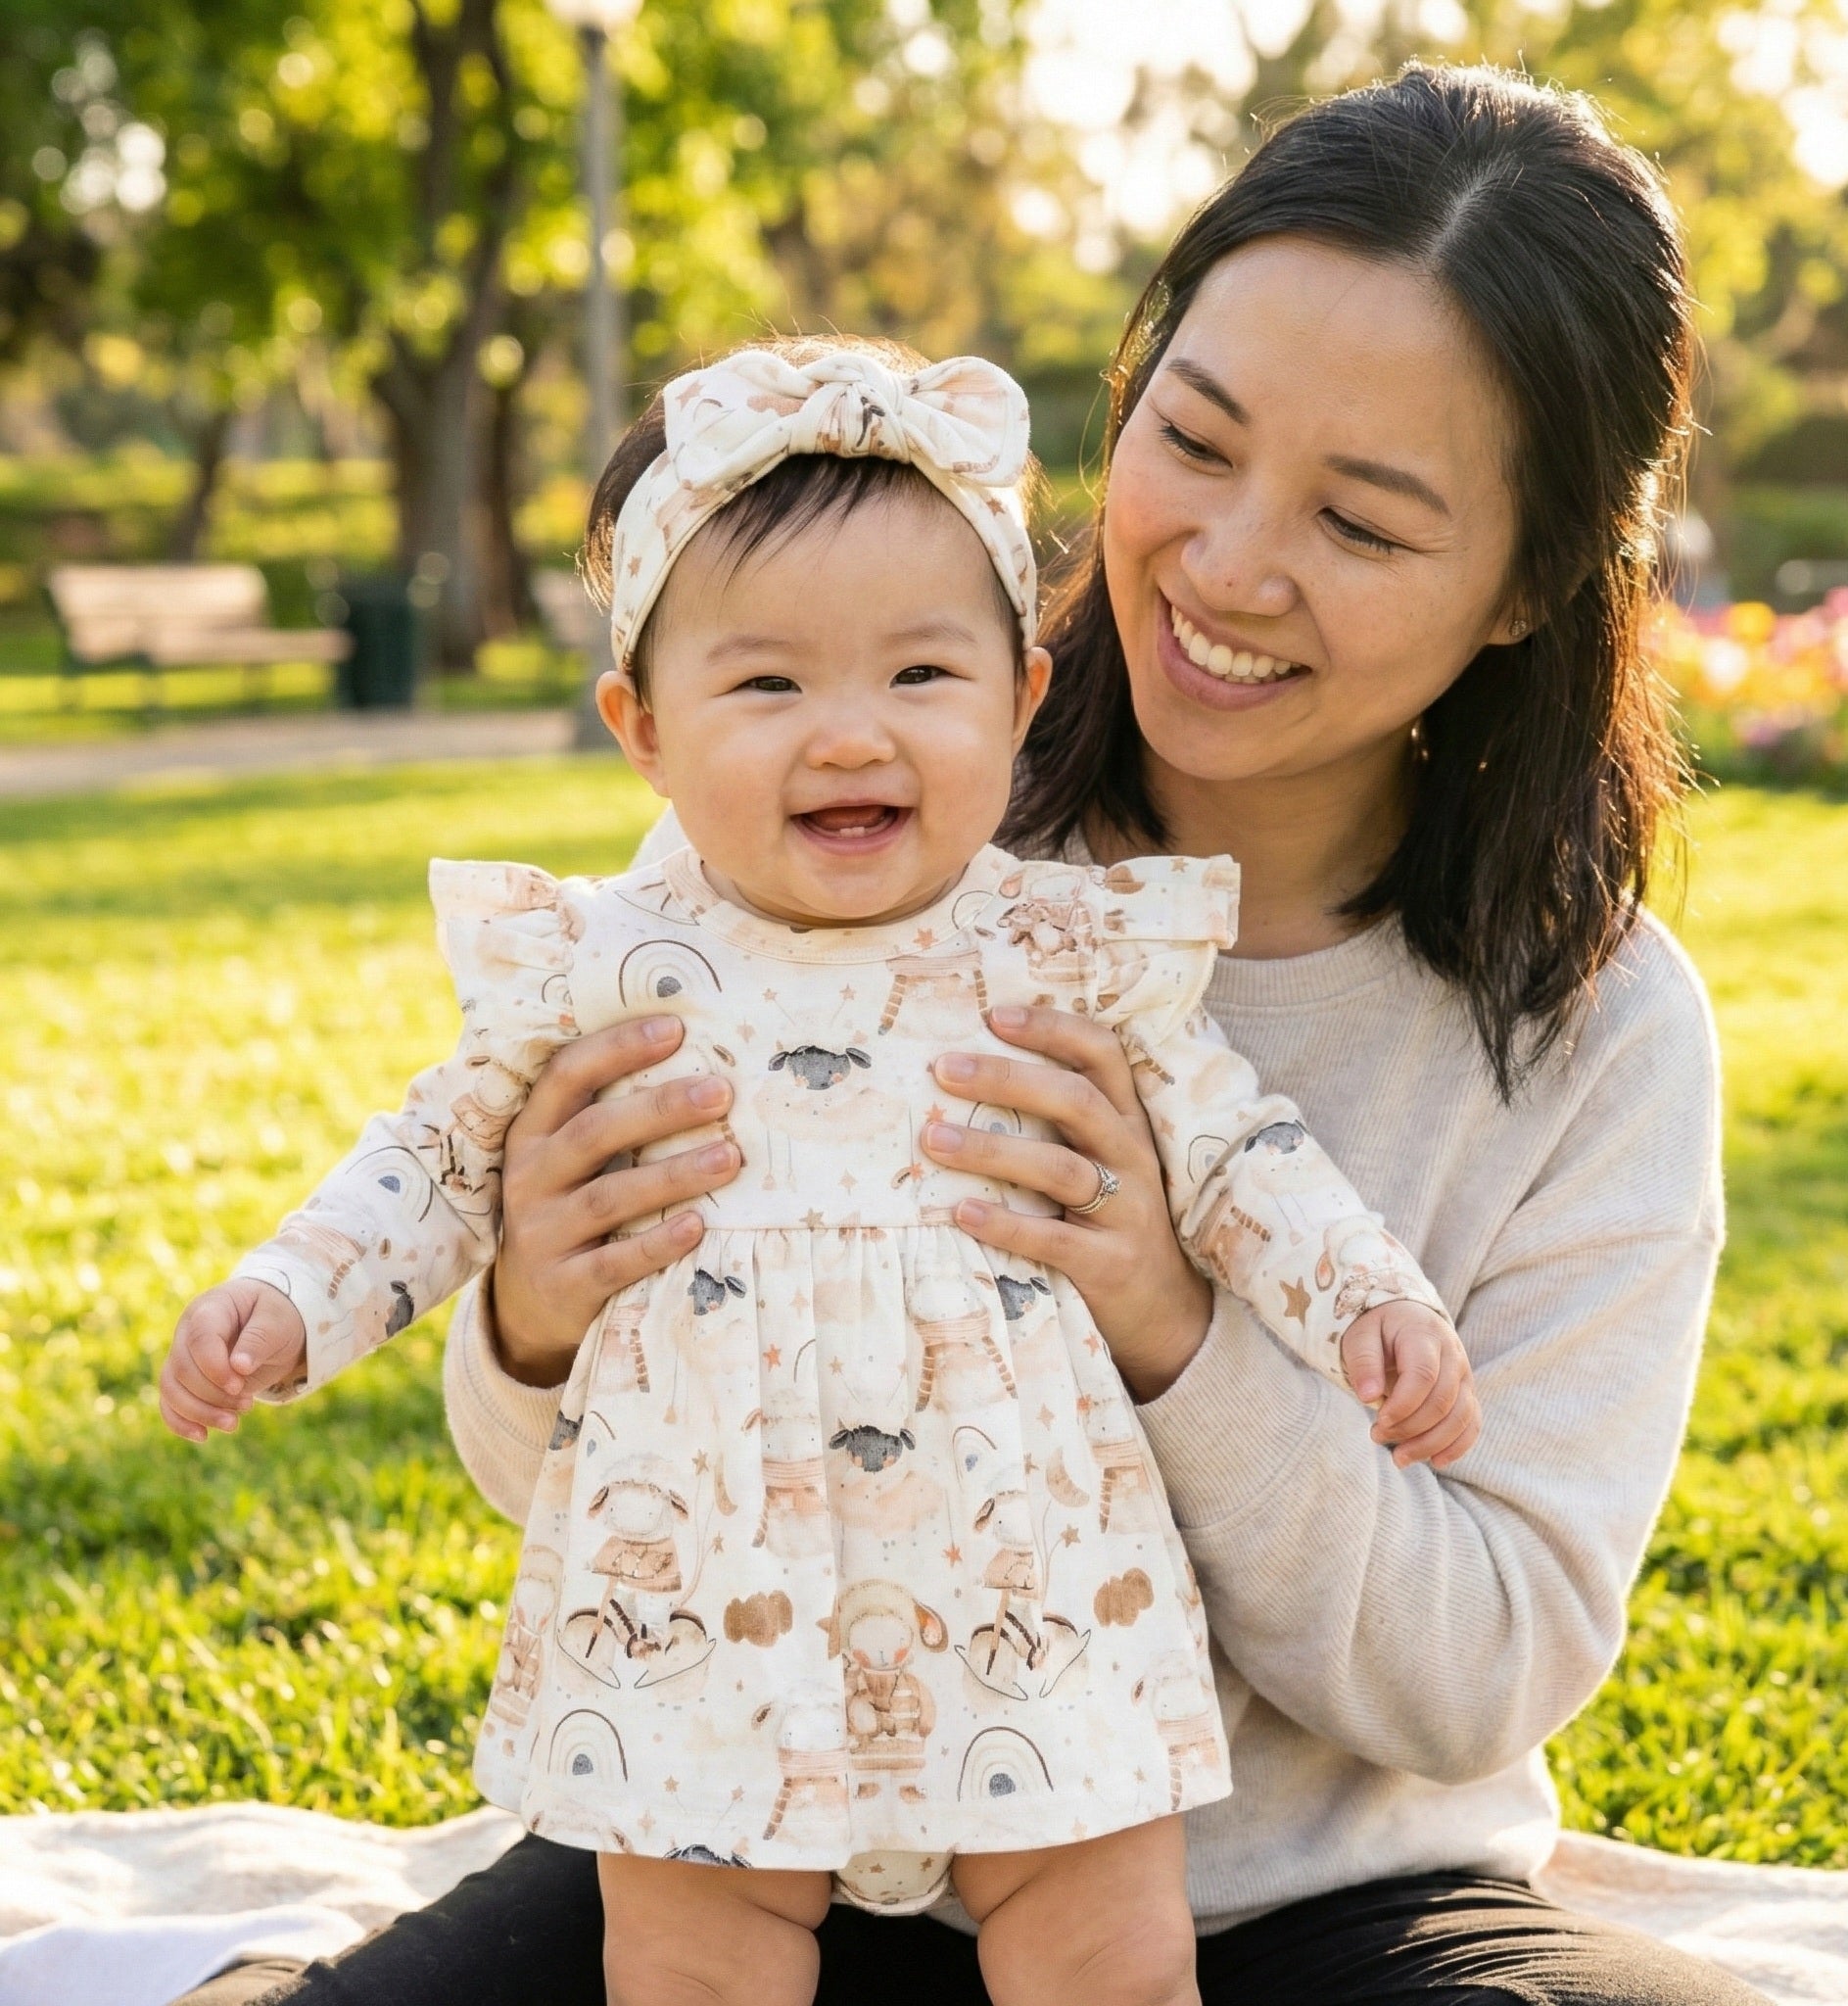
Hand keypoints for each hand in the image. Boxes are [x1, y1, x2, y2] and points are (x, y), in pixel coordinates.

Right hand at [159, 1277, 306, 1441]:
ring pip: (171, 1389)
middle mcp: (188, 1331)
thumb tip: (239, 1367)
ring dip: (199, 1412)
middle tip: (247, 1405)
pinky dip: (181, 1422)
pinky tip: (203, 1436)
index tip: (239, 1386)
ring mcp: (182, 1355)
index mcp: (211, 1309)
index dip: (214, 1368)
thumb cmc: (276, 1316)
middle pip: (183, 1368)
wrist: (272, 1325)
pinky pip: (169, 1402)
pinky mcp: (184, 1379)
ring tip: (233, 1424)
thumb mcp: (278, 1321)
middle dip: (213, 1395)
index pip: (199, 1339)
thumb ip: (259, 1339)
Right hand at [492, 1016, 740, 1386]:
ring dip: (672, 1175)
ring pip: (608, 1198)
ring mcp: (543, 1234)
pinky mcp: (564, 1285)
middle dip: (659, 1109)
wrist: (528, 1307)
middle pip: (593, 1133)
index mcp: (533, 1133)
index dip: (617, 1048)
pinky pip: (614, 1263)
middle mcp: (530, 1178)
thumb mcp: (571, 1160)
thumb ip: (611, 1116)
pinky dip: (657, 1244)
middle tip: (720, 1092)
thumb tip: (701, 1062)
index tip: (676, 1027)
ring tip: (730, 1157)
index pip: (566, 1076)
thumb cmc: (571, 1207)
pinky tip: (698, 1226)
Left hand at [922, 1004, 1211, 1402]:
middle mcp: (1133, 1157)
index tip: (993, 1015)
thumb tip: (964, 1076)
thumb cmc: (1111, 1221)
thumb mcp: (1098, 1161)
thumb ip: (1055, 1123)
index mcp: (1127, 1122)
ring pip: (1060, 1168)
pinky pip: (1055, 1240)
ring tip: (934, 1140)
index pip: (1102, 1055)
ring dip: (992, 1149)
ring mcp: (1127, 1211)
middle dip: (1007, 1078)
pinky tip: (961, 1212)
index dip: (1052, 1029)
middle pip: (1075, 1101)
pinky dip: (1005, 1224)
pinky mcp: (1111, 1264)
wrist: (1166, 1314)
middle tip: (944, 1068)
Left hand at [1341, 1301, 1479, 1468]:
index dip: (1402, 1405)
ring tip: (1399, 1458)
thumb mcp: (1361, 1335)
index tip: (1378, 1421)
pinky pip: (1471, 1423)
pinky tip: (1434, 1461)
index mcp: (1425, 1334)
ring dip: (1431, 1444)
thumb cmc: (1378, 1328)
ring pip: (1460, 1417)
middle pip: (1442, 1401)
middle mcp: (1453, 1354)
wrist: (1405, 1317)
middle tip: (1376, 1436)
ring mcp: (1464, 1375)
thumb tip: (1368, 1396)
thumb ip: (1364, 1361)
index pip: (1423, 1375)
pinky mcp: (1467, 1393)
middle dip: (1410, 1428)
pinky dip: (1457, 1446)